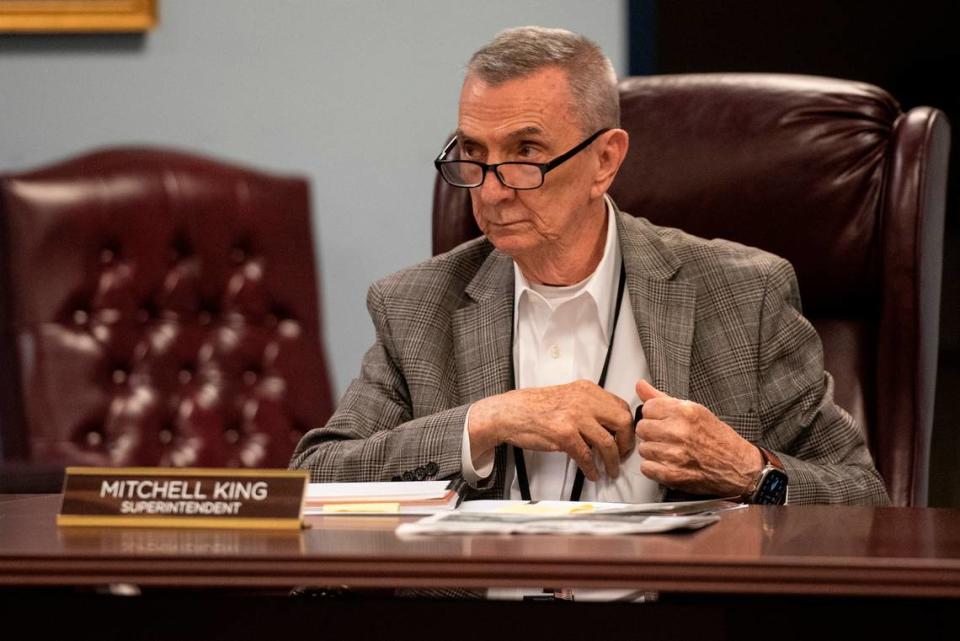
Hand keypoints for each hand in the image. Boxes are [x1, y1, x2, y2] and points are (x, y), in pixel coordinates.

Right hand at [469, 380, 633, 480]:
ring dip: (612, 461)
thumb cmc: (533, 407)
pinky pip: (586, 456)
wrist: (510, 412)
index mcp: (586, 390)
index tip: (626, 438)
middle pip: (622, 422)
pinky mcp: (564, 434)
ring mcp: (574, 416)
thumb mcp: (567, 397)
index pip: (621, 406)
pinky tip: (592, 472)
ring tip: (611, 470)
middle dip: (626, 442)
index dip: (627, 426)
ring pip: (607, 442)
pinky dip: (592, 468)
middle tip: (623, 454)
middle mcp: (583, 400)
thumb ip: (588, 406)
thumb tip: (608, 425)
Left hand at [635, 380, 762, 495]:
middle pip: (642, 428)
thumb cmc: (719, 439)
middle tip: (668, 437)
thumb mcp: (695, 411)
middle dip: (652, 433)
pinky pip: (646, 468)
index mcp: (685, 412)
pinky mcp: (672, 475)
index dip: (655, 415)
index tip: (664, 421)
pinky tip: (669, 464)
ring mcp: (675, 454)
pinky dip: (655, 468)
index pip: (648, 408)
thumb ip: (663, 398)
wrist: (739, 467)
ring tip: (671, 451)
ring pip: (644, 448)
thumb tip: (640, 386)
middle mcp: (679, 432)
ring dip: (654, 451)